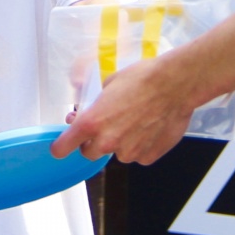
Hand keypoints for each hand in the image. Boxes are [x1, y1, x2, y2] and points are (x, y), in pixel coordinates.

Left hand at [50, 52, 199, 166]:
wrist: (175, 84)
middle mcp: (108, 141)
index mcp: (92, 122)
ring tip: (136, 120)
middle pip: (89, 153)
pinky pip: (138, 155)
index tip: (60, 147)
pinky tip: (150, 127)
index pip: (63, 147)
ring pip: (117, 153)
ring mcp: (129, 151)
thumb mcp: (109, 84)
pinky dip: (141, 145)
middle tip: (105, 126)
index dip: (60, 147)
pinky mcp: (148, 156)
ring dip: (121, 142)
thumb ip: (95, 105)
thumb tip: (89, 111)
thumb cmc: (143, 78)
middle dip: (93, 142)